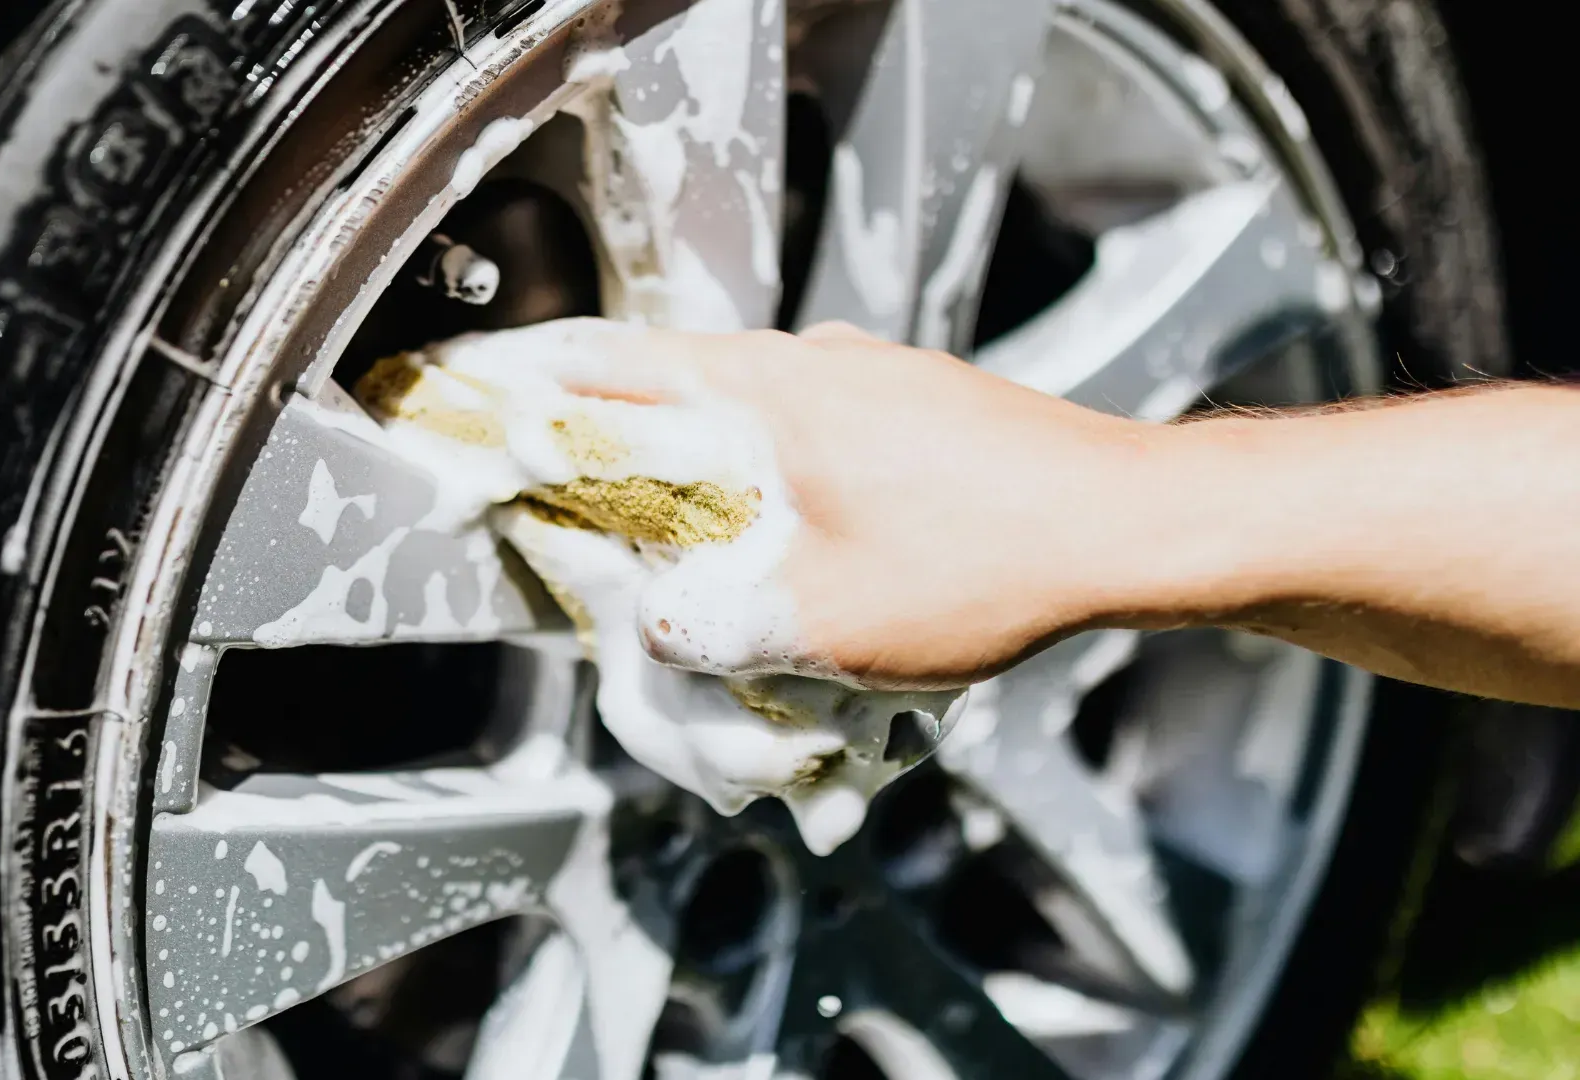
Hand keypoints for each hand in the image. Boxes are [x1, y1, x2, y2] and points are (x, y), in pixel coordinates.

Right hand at [515, 319, 1160, 689]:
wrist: (1130, 526)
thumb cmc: (989, 560)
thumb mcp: (823, 622)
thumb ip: (718, 626)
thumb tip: (661, 626)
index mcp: (769, 395)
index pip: (616, 369)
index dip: (536, 385)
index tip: (479, 394)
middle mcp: (816, 364)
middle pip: (677, 379)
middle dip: (617, 426)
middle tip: (571, 471)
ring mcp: (872, 376)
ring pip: (750, 403)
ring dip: (706, 453)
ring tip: (685, 519)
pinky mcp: (918, 403)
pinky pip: (813, 423)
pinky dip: (777, 467)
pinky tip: (795, 526)